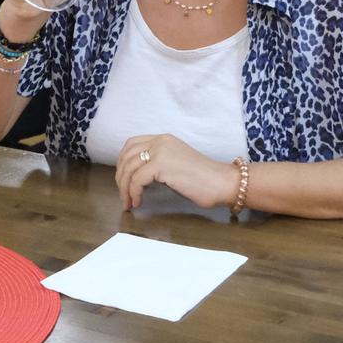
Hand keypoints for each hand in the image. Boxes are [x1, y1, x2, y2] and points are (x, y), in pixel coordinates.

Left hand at [115, 134, 237, 210]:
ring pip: (129, 168)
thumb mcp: (175, 165)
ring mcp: (160, 151)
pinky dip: (133, 192)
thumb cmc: (203, 179)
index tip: (123, 180)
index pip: (132, 145)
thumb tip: (138, 176)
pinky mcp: (161, 165)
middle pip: (127, 156)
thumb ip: (157, 164)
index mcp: (163, 139)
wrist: (222, 182)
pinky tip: (138, 202)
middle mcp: (160, 141)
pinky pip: (137, 180)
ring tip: (129, 202)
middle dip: (120, 177)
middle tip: (123, 195)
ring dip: (125, 188)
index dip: (123, 162)